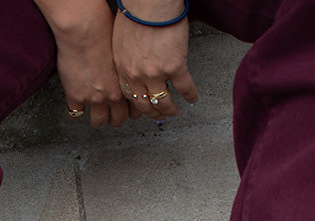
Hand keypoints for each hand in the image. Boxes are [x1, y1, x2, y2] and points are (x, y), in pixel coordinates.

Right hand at [34, 0, 133, 126]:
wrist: (84, 31)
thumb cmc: (103, 32)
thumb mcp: (123, 53)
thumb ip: (124, 70)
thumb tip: (123, 73)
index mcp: (126, 84)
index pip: (135, 109)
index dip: (131, 111)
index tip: (127, 110)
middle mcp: (113, 95)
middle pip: (118, 119)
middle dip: (115, 119)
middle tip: (111, 115)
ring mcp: (94, 99)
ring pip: (98, 121)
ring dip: (97, 120)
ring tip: (94, 115)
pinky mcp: (76, 97)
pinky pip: (75, 114)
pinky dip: (75, 112)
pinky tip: (75, 106)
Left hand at [112, 2, 198, 119]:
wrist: (149, 1)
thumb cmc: (135, 11)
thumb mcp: (120, 39)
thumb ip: (125, 56)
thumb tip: (133, 62)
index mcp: (123, 68)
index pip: (129, 96)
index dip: (138, 105)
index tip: (144, 109)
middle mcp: (137, 75)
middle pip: (145, 105)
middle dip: (153, 113)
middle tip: (160, 115)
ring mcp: (156, 74)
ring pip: (163, 102)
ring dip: (170, 110)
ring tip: (175, 112)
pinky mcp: (175, 67)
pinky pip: (185, 88)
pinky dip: (190, 95)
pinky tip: (193, 99)